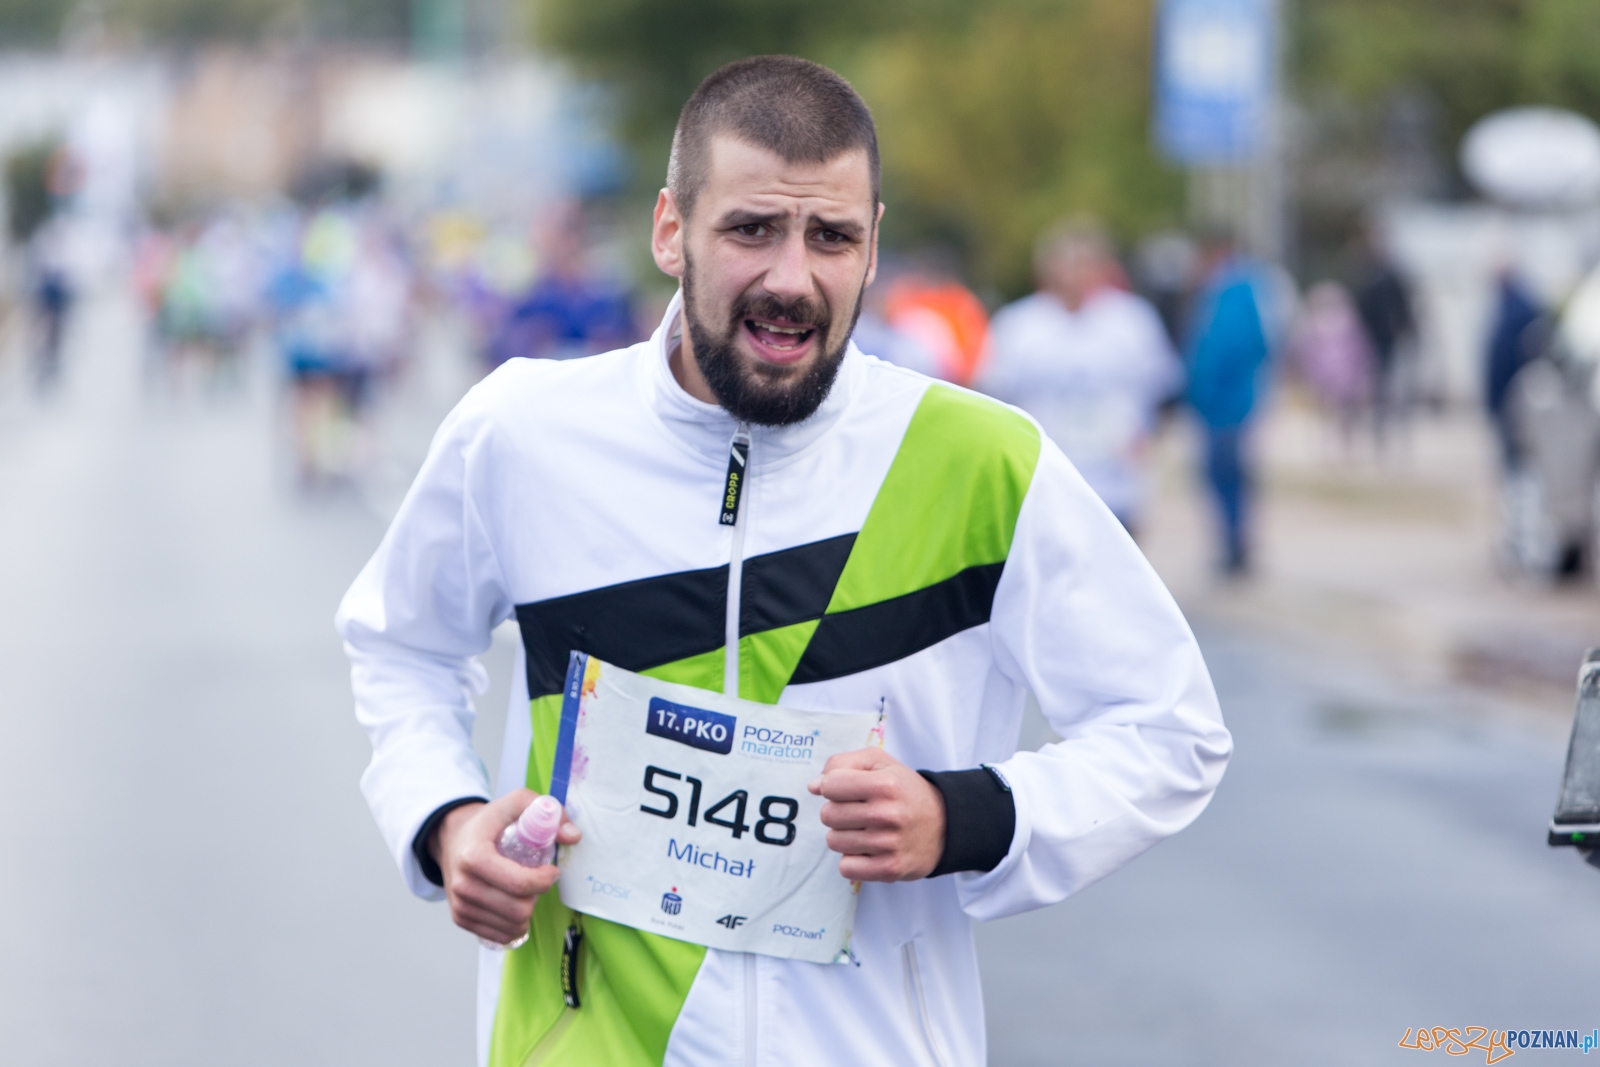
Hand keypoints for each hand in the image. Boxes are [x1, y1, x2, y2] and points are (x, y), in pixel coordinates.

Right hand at [429, 790, 582, 944]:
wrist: (452, 838)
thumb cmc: (489, 822)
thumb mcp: (516, 803)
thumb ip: (548, 810)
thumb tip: (573, 836)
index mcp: (474, 856)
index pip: (519, 884)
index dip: (544, 881)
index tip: (552, 871)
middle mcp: (463, 885)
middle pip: (518, 910)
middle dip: (537, 896)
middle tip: (537, 881)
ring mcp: (460, 905)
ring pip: (512, 926)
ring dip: (528, 912)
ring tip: (525, 892)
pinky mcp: (461, 919)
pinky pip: (500, 935)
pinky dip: (515, 925)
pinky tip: (514, 905)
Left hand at [808, 748, 944, 881]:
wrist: (944, 825)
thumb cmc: (904, 790)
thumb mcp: (879, 762)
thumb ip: (842, 764)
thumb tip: (813, 786)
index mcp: (884, 784)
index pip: (829, 785)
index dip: (833, 786)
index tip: (847, 789)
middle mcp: (886, 814)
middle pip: (827, 815)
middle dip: (838, 811)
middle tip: (859, 811)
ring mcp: (888, 844)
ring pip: (833, 841)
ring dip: (844, 836)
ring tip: (866, 829)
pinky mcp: (889, 869)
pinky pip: (845, 867)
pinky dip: (852, 860)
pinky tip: (868, 850)